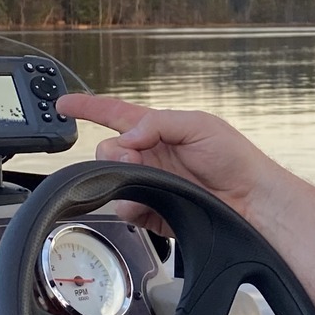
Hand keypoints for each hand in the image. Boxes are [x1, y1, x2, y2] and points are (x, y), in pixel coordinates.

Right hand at [57, 95, 281, 225]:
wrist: (251, 200)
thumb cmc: (234, 158)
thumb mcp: (200, 125)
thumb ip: (159, 124)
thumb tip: (129, 134)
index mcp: (158, 130)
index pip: (115, 113)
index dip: (89, 107)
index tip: (64, 104)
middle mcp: (150, 156)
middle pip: (108, 150)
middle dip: (113, 152)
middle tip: (135, 158)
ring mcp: (150, 183)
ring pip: (112, 180)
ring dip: (121, 178)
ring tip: (148, 179)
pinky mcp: (153, 211)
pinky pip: (126, 208)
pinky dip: (129, 205)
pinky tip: (145, 203)